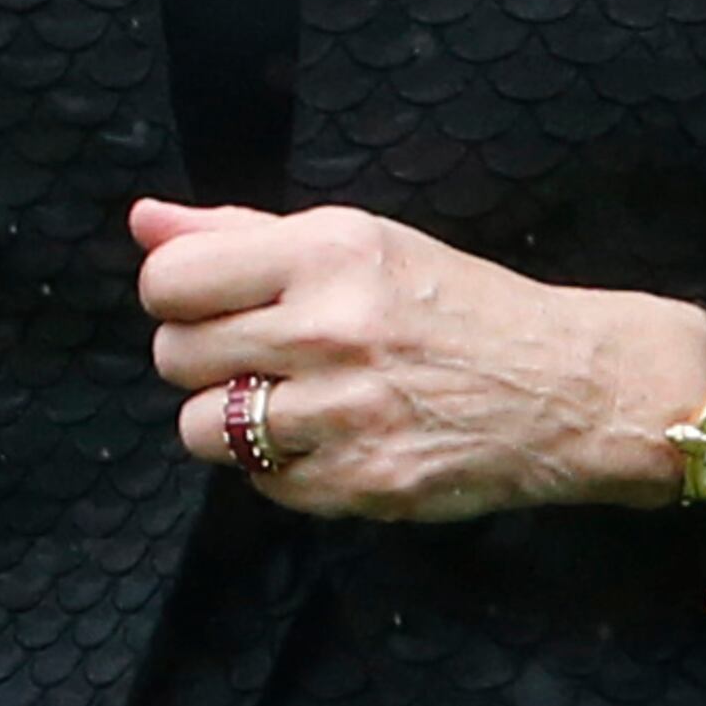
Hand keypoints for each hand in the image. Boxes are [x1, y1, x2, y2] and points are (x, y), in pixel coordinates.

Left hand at [130, 197, 705, 523]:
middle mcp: (329, 331)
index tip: (208, 301)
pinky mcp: (361, 485)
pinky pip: (258, 482)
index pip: (169, 279)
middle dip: (200, 355)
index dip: (174, 294)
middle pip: (174, 355)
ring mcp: (344, 415)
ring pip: (200, 429)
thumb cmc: (452, 301)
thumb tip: (143, 220)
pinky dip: (278, 466)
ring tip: (283, 399)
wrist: (563, 386)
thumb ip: (239, 232)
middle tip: (255, 352)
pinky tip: (325, 437)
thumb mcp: (356, 241)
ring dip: (228, 418)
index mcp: (324, 254)